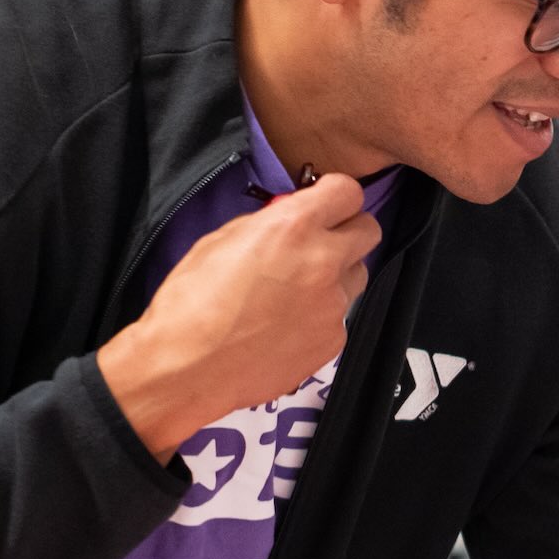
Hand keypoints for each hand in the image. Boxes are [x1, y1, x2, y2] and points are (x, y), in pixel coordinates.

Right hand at [97, 171, 379, 460]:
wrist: (190, 366)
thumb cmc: (192, 302)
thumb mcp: (221, 240)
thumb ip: (267, 225)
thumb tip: (289, 220)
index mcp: (293, 228)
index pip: (348, 192)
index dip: (337, 196)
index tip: (327, 203)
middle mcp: (323, 262)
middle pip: (368, 231)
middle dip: (347, 231)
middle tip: (321, 242)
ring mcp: (334, 304)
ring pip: (356, 276)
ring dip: (336, 275)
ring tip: (296, 290)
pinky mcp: (335, 338)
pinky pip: (340, 316)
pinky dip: (320, 315)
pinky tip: (287, 324)